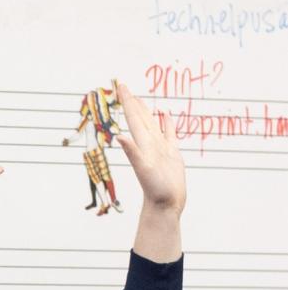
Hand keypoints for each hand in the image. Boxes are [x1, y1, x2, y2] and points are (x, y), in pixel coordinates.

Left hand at [115, 81, 184, 211]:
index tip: (120, 85)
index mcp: (142, 144)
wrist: (166, 204)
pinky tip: (166, 115)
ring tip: (141, 98)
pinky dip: (167, 123)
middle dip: (132, 102)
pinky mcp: (172, 154)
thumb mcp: (143, 168)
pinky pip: (169, 133)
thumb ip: (132, 152)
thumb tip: (119, 136)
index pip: (132, 117)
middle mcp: (149, 143)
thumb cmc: (156, 189)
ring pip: (152, 123)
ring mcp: (160, 148)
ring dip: (146, 110)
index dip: (127, 101)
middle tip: (124, 86)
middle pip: (139, 118)